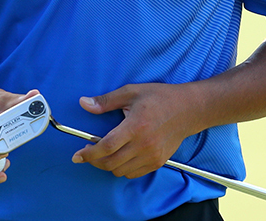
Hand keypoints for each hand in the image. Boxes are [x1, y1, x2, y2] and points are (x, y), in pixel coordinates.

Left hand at [71, 83, 199, 178]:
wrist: (188, 109)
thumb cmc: (160, 98)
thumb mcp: (131, 92)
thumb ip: (106, 101)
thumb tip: (84, 104)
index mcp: (135, 126)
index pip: (106, 147)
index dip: (88, 153)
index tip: (77, 155)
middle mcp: (144, 144)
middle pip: (110, 163)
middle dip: (94, 161)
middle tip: (88, 153)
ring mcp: (152, 155)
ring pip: (120, 171)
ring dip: (108, 165)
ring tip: (104, 153)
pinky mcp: (158, 161)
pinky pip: (133, 173)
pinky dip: (122, 168)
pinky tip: (120, 157)